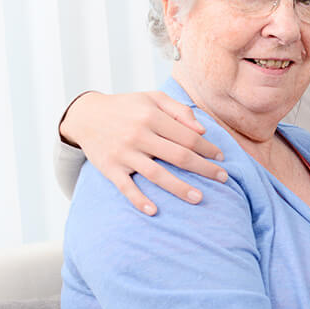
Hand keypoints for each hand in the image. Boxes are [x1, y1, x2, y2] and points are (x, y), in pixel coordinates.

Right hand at [59, 91, 227, 214]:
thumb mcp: (153, 98)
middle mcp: (139, 135)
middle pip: (179, 156)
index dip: (208, 148)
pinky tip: (154, 211)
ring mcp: (124, 153)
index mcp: (152, 116)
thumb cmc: (127, 107)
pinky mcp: (110, 169)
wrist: (86, 116)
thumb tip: (202, 130)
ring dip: (179, 188)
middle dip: (204, 168)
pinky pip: (126, 188)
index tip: (221, 158)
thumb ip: (179, 110)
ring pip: (156, 174)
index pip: (188, 136)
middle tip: (223, 178)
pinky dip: (139, 200)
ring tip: (199, 198)